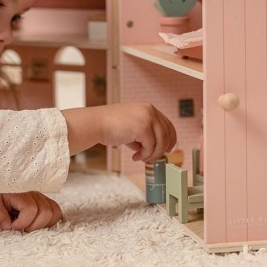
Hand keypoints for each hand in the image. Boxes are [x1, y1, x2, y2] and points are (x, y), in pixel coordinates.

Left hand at [0, 192, 63, 231]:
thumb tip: (8, 226)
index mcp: (20, 192)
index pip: (31, 209)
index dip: (22, 223)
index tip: (12, 226)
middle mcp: (35, 193)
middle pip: (45, 212)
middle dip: (33, 226)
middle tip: (21, 228)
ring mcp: (43, 197)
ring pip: (54, 213)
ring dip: (42, 225)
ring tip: (29, 227)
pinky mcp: (47, 202)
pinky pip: (57, 213)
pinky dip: (50, 222)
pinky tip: (38, 224)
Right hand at [62, 102, 176, 161]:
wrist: (96, 124)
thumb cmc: (109, 125)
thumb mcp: (131, 126)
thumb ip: (143, 134)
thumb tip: (152, 149)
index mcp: (147, 108)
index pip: (167, 123)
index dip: (170, 138)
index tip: (168, 149)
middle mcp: (150, 110)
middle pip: (167, 133)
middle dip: (162, 148)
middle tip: (153, 158)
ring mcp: (147, 118)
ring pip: (161, 141)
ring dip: (152, 153)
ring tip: (142, 158)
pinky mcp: (143, 127)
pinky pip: (151, 146)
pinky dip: (145, 154)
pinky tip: (135, 156)